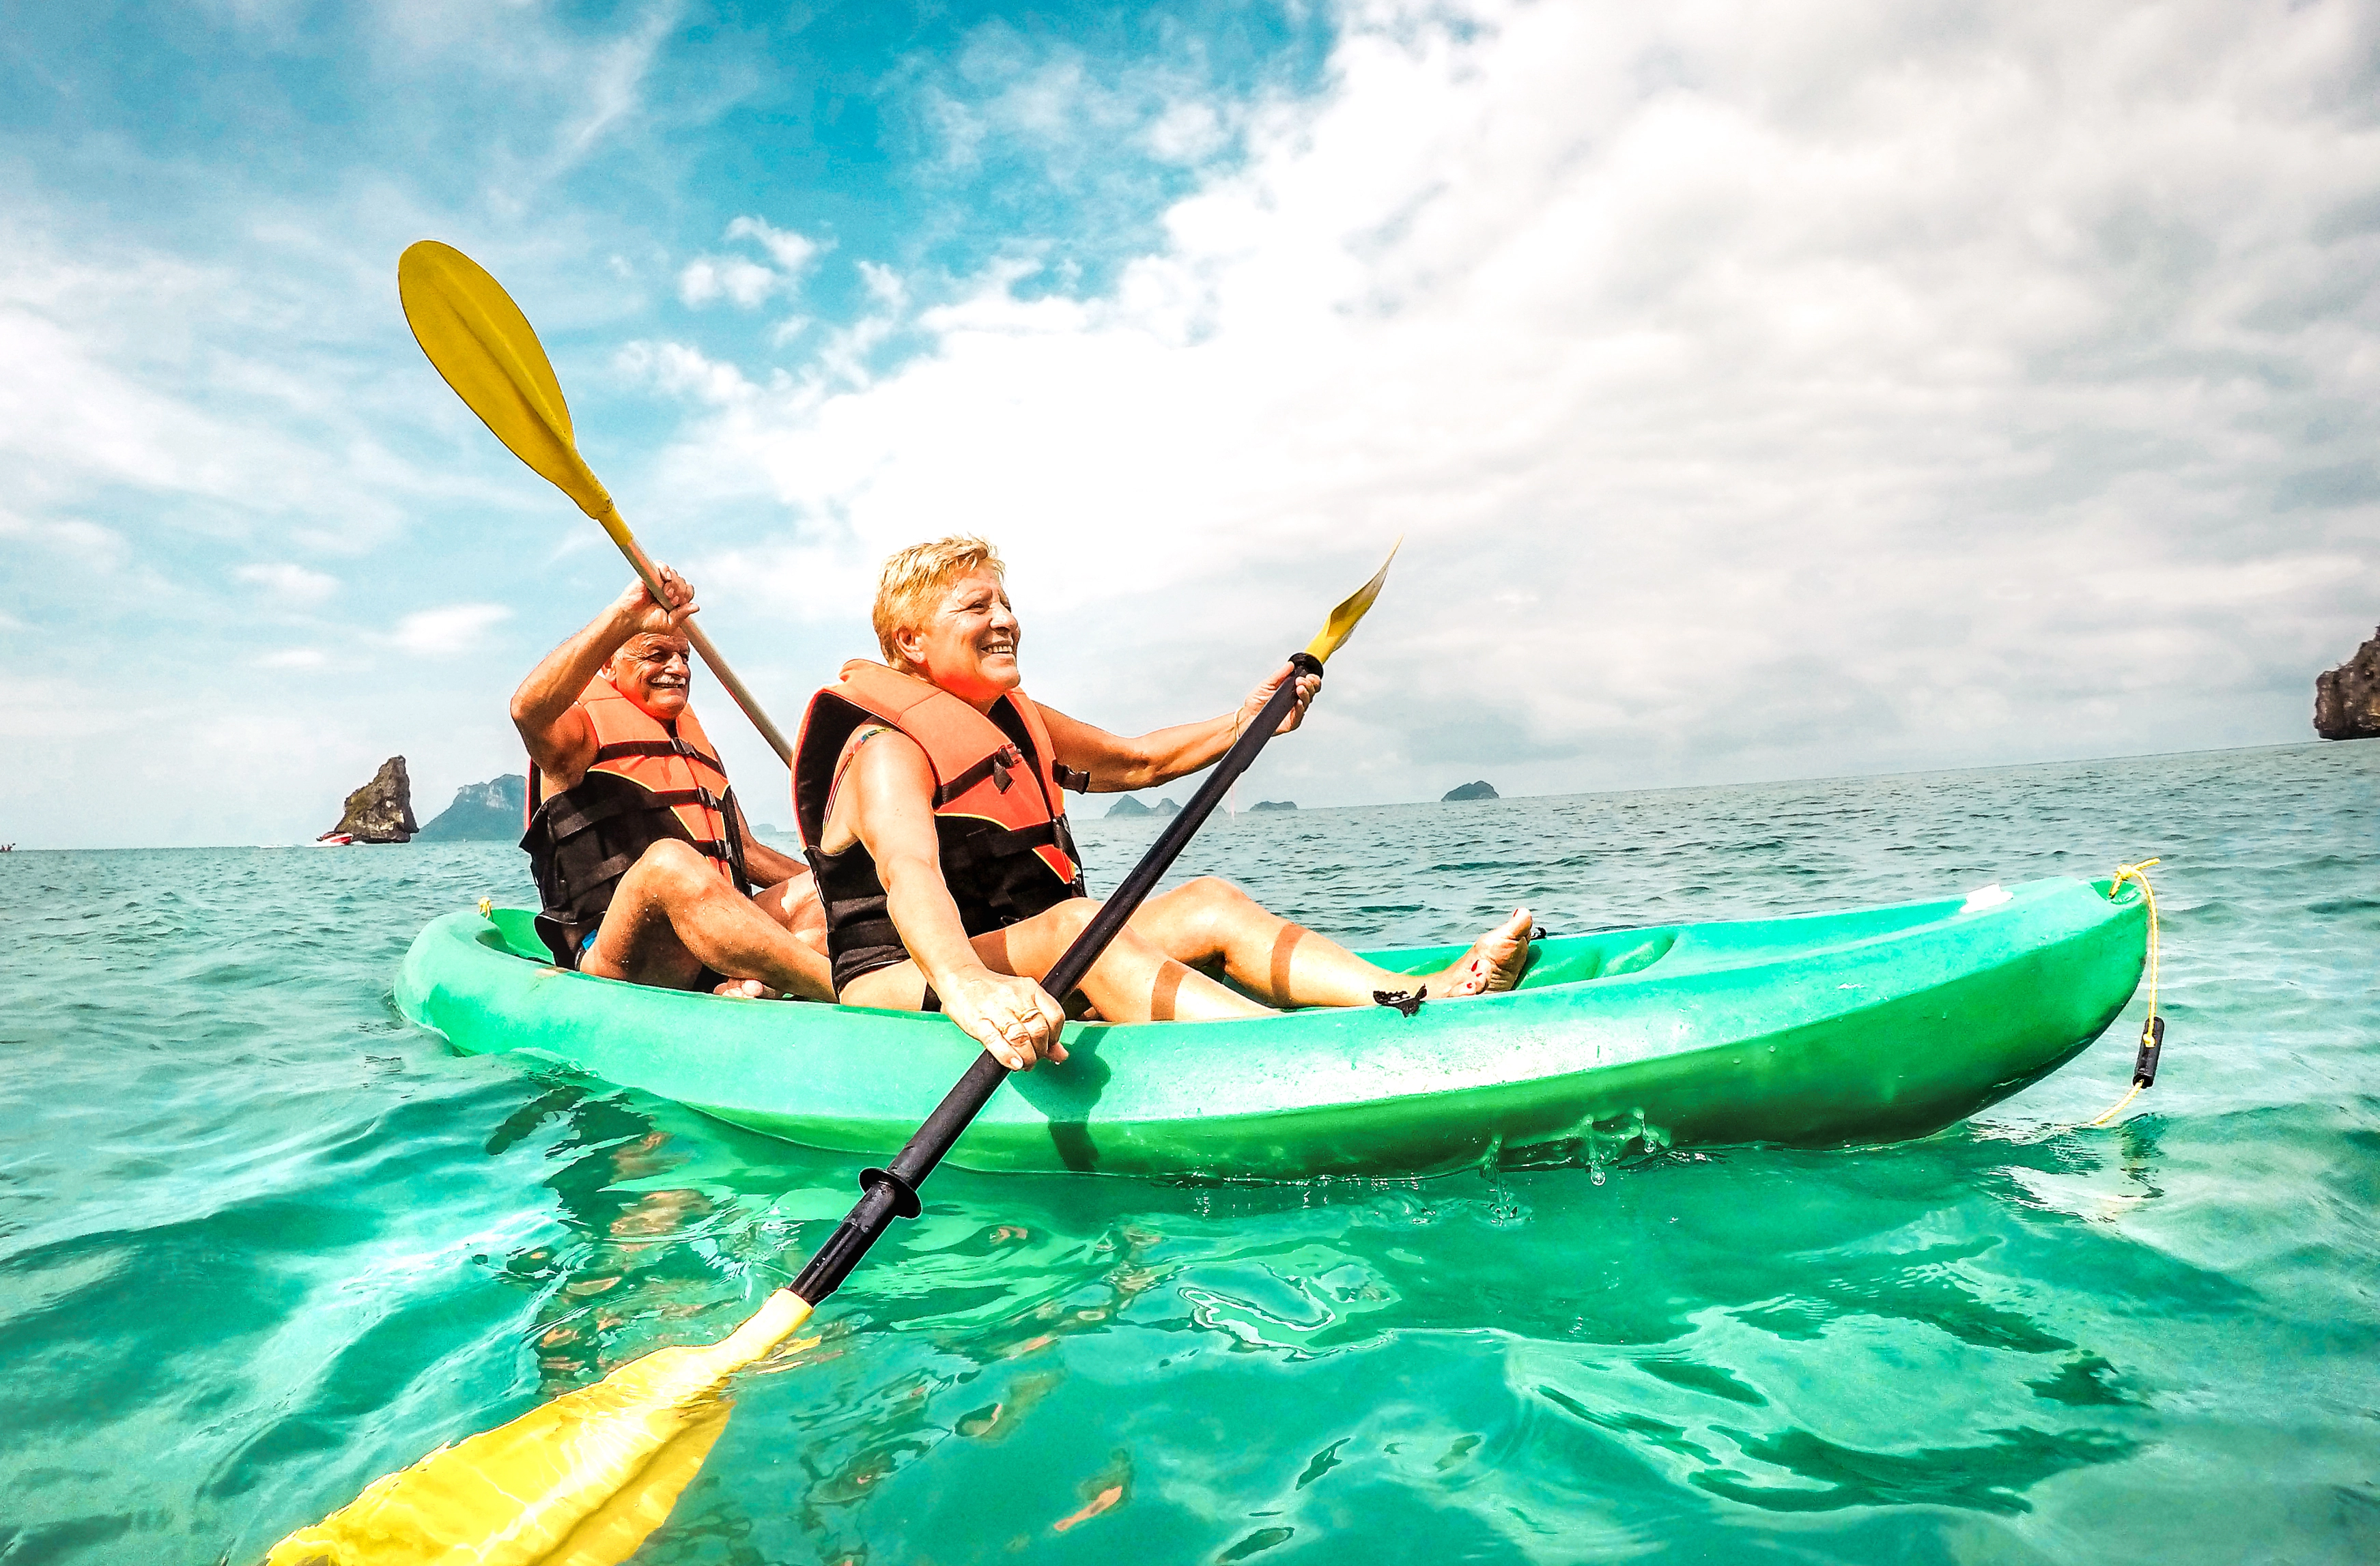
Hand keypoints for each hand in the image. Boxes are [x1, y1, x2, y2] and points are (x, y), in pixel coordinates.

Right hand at [609, 565, 695, 636]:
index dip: (687, 595)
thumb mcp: (669, 623)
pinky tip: (666, 578)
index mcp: (675, 597)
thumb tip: (697, 607)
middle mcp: (668, 586)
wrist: (631, 618)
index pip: (688, 590)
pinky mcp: (649, 573)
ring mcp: (659, 579)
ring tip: (665, 595)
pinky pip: (661, 565)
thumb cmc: (649, 622)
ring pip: (674, 574)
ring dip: (673, 585)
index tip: (679, 604)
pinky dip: (666, 570)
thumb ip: (682, 615)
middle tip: (670, 601)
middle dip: (680, 592)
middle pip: (683, 582)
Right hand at [939, 969, 1068, 1070]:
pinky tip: (1014, 1064)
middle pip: (1039, 1030)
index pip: (1055, 1016)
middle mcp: (1016, 997)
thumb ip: (1043, 1027)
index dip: (1055, 1037)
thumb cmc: (993, 994)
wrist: (960, 978)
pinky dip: (1007, 1056)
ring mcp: (996, 1009)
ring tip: (1023, 1064)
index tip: (1048, 1046)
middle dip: (1040, 1051)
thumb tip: (1062, 1055)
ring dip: (1027, 1057)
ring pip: (1021, 1038)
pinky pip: (995, 1041)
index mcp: (1030, 989)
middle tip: (1033, 1059)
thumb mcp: (1022, 1003)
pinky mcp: (978, 1021)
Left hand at [1238, 661, 1320, 736]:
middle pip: (1311, 693)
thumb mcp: (1267, 684)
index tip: (1309, 675)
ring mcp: (1294, 713)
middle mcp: (1296, 701)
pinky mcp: (1290, 723)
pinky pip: (1299, 717)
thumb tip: (1290, 665)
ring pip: (1307, 703)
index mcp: (1293, 691)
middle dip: (1309, 685)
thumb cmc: (1256, 700)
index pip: (1310, 685)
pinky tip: (1299, 702)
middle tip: (1301, 681)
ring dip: (1306, 694)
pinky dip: (1300, 709)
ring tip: (1300, 688)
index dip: (1313, 680)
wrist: (1247, 715)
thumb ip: (1279, 675)